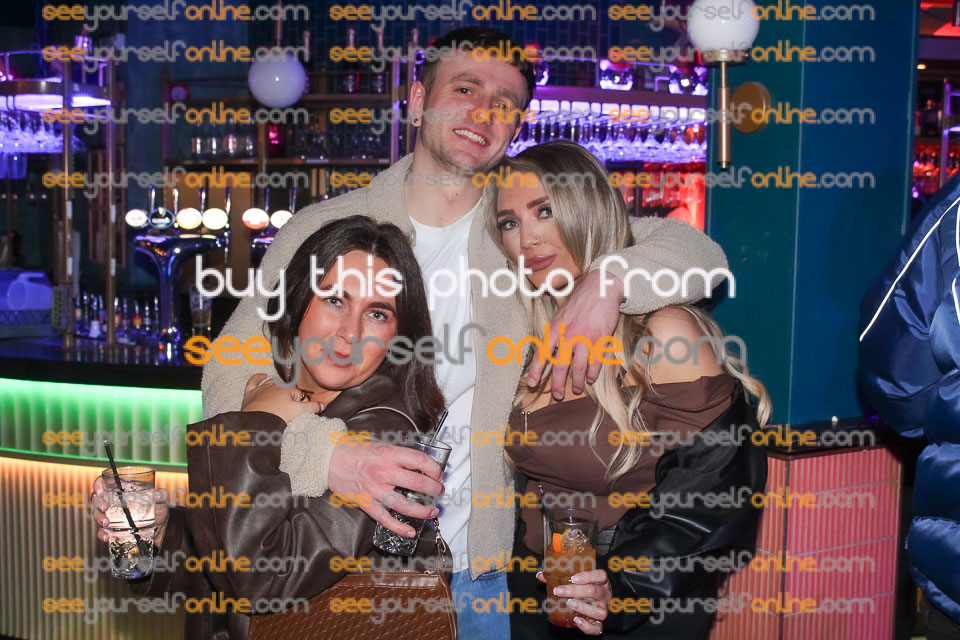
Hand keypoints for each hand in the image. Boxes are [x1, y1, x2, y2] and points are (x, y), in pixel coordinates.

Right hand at [90, 476, 168, 549]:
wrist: (158, 530)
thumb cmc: (158, 511)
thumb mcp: (161, 502)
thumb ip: (161, 496)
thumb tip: (158, 493)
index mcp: (123, 490)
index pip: (104, 482)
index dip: (98, 484)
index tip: (100, 491)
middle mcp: (114, 502)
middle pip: (97, 498)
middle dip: (98, 503)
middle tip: (104, 508)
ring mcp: (111, 515)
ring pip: (97, 514)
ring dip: (99, 518)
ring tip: (106, 523)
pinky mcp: (112, 528)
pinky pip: (101, 530)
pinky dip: (101, 533)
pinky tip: (106, 536)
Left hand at [241, 374, 323, 422]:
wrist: (257, 424)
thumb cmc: (277, 416)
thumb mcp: (298, 412)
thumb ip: (312, 407)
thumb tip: (323, 405)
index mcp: (286, 388)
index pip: (299, 394)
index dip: (302, 404)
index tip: (301, 413)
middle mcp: (274, 385)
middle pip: (286, 389)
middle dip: (291, 397)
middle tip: (292, 410)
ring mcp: (261, 388)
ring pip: (272, 383)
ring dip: (278, 388)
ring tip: (282, 397)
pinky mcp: (250, 393)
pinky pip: (254, 381)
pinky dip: (258, 377)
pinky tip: (262, 376)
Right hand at [328, 442, 442, 537]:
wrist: (329, 460)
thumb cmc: (355, 450)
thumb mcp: (380, 444)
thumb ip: (398, 454)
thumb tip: (418, 463)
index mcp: (389, 455)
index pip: (420, 461)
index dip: (434, 469)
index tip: (439, 473)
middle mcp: (384, 472)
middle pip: (418, 484)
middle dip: (434, 489)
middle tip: (439, 491)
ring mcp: (375, 490)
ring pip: (405, 505)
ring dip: (423, 510)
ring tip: (433, 511)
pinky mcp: (366, 503)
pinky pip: (385, 519)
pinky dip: (399, 528)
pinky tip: (411, 531)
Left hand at [527, 270, 624, 398]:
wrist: (600, 288)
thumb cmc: (579, 302)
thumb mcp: (560, 315)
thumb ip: (555, 333)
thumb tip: (549, 349)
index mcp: (556, 330)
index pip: (542, 354)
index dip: (536, 370)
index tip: (532, 383)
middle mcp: (568, 336)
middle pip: (561, 367)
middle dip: (558, 384)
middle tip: (559, 395)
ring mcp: (585, 338)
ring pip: (579, 368)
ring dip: (578, 382)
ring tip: (578, 389)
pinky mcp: (601, 339)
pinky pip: (596, 363)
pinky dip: (593, 373)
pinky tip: (592, 378)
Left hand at [538, 569, 612, 634]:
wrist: (600, 606)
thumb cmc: (586, 590)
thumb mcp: (578, 582)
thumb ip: (560, 578)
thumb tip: (541, 576)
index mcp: (601, 582)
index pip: (600, 575)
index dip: (588, 576)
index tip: (573, 578)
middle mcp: (604, 596)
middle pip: (594, 592)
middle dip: (575, 591)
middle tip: (559, 591)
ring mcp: (603, 610)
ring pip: (598, 611)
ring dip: (583, 607)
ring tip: (569, 604)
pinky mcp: (600, 624)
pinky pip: (597, 628)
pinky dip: (587, 626)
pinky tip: (577, 621)